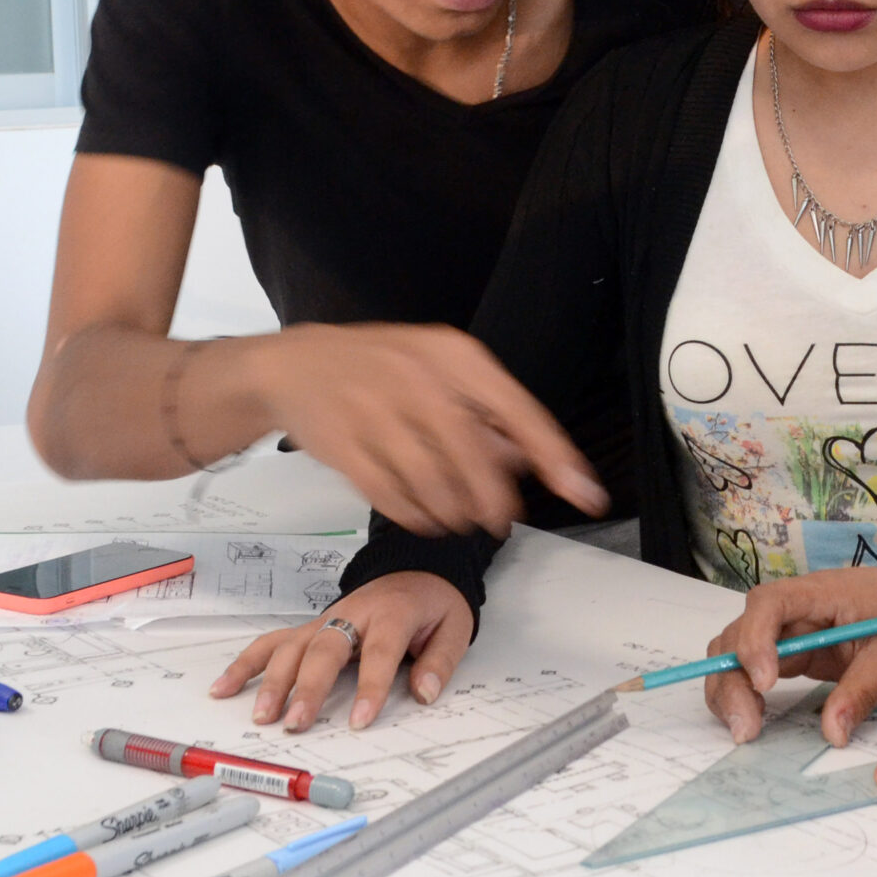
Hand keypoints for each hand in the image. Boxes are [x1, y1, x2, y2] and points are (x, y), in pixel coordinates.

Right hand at [208, 571, 471, 731]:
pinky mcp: (309, 628)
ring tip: (262, 716)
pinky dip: (246, 664)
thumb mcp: (454, 626)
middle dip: (308, 687)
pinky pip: (272, 643)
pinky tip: (224, 688)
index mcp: (392, 612)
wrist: (415, 572)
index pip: (379, 650)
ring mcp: (325, 619)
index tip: (360, 720)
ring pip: (292, 646)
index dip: (370, 686)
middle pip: (325, 647)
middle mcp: (352, 613)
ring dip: (273, 681)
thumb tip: (424, 692)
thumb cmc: (431, 604)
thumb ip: (440, 661)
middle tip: (296, 723)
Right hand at [247, 323, 605, 533]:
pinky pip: (391, 496)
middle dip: (495, 499)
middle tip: (501, 520)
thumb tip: (528, 459)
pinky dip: (416, 516)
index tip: (585, 493)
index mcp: (452, 356)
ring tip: (460, 519)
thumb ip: (485, 412)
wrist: (292, 365)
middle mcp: (417, 379)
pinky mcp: (342, 445)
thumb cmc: (378, 368)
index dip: (555, 456)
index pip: (518, 410)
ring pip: (434, 483)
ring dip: (455, 513)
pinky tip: (425, 518)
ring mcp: (376, 411)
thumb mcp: (437, 370)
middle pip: (475, 457)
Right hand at [703, 563, 876, 745]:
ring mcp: (787, 631)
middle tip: (746, 727)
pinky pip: (752, 669)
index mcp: (817, 593)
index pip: (768, 604)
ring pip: (735, 653)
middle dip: (732, 679)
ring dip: (729, 689)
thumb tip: (833, 734)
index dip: (756, 640)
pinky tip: (753, 720)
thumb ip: (862, 690)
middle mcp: (792, 609)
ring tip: (745, 729)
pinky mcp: (790, 653)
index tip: (766, 683)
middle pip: (738, 633)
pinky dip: (742, 694)